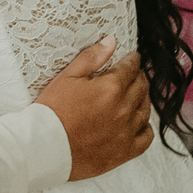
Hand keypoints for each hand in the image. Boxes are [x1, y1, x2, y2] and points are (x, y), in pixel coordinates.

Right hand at [35, 37, 153, 180]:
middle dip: (138, 77)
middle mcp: (124, 109)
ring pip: (145, 110)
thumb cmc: (53, 111)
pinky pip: (146, 137)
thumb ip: (91, 57)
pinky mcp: (125, 151)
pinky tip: (138, 122)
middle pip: (141, 87)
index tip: (132, 58)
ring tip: (135, 95)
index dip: (132, 60)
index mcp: (111, 88)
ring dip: (143, 99)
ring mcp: (127, 131)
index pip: (130, 68)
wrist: (46, 148)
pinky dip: (145, 127)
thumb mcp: (67, 77)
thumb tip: (111, 41)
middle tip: (133, 75)